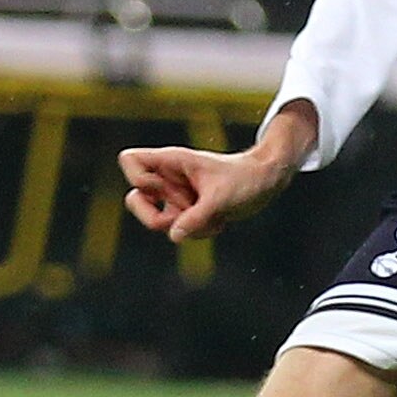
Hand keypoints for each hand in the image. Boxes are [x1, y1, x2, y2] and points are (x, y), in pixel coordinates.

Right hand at [122, 100, 318, 243]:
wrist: (267, 182)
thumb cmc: (246, 178)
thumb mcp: (221, 198)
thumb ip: (196, 216)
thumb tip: (174, 236)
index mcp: (172, 161)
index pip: (129, 161)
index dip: (137, 180)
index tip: (161, 190)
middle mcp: (169, 178)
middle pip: (134, 199)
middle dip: (154, 216)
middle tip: (181, 216)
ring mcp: (177, 195)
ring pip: (159, 221)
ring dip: (184, 227)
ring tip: (212, 217)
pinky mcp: (189, 211)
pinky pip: (179, 230)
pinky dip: (197, 232)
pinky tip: (219, 222)